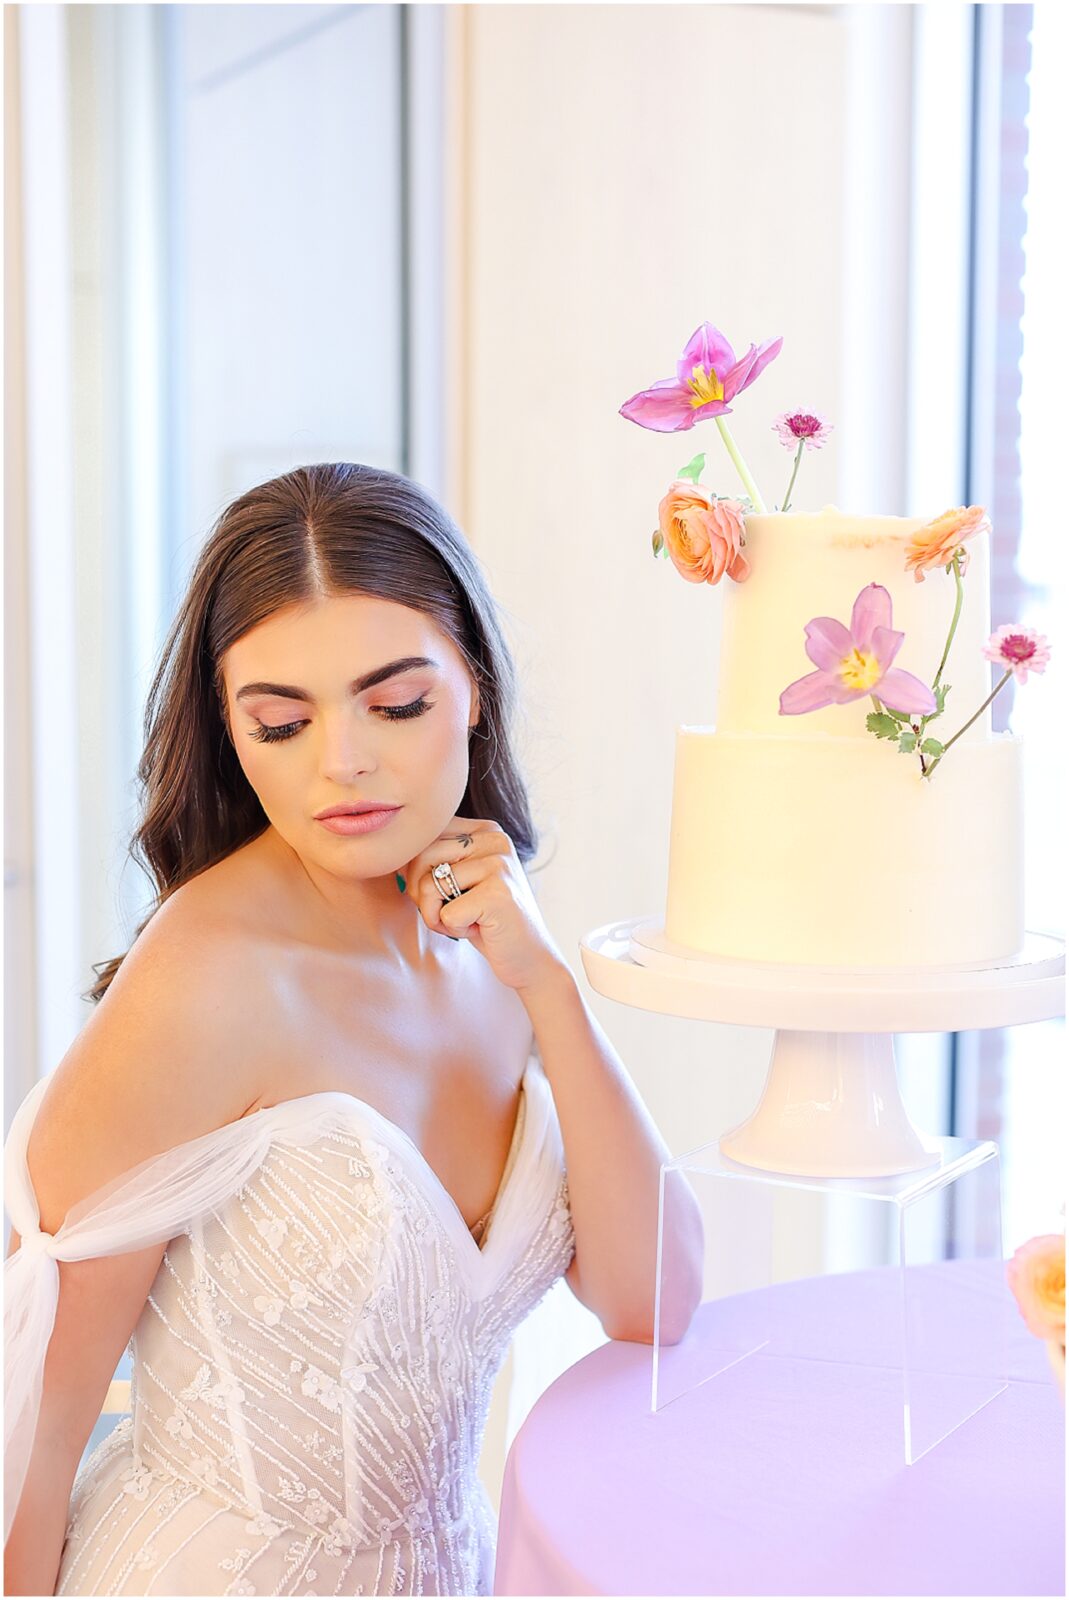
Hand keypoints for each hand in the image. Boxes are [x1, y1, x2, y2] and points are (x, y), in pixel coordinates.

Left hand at [400, 816, 566, 992]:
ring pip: (428, 885)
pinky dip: (454, 929)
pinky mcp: (498, 892)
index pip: (425, 836)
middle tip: (449, 912)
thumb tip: (391, 856)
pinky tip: (480, 929)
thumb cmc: (486, 921)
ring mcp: (499, 863)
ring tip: (467, 920)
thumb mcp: (460, 882)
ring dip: (437, 915)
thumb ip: (433, 861)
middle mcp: (495, 839)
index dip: (416, 871)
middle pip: (421, 857)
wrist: (528, 958)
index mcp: (485, 829)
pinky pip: (444, 912)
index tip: (439, 894)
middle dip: (422, 895)